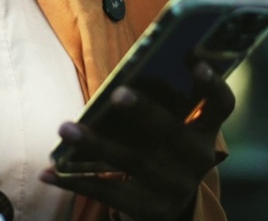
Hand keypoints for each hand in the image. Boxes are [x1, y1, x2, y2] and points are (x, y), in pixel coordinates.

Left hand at [39, 63, 233, 220]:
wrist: (172, 207)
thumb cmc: (164, 146)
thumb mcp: (174, 125)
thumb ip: (161, 100)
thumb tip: (126, 73)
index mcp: (206, 130)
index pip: (221, 105)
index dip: (211, 85)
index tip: (194, 60)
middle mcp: (195, 158)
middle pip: (170, 131)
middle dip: (144, 111)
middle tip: (117, 94)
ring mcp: (171, 185)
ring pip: (131, 161)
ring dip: (95, 144)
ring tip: (65, 128)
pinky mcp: (146, 207)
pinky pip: (105, 191)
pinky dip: (73, 181)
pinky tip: (47, 172)